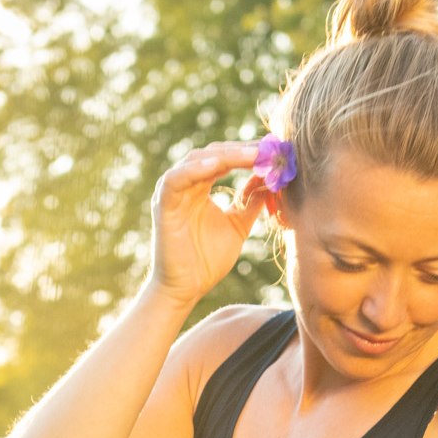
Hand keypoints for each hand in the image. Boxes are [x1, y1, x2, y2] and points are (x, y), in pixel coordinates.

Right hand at [147, 141, 271, 306]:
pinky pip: (175, 180)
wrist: (186, 289)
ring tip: (253, 154)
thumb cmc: (207, 261)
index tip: (274, 148)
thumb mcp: (238, 226)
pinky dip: (195, 169)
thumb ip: (250, 203)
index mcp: (200, 189)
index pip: (224, 159)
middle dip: (241, 149)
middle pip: (213, 154)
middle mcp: (185, 186)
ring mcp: (172, 194)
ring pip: (196, 160)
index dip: (248, 152)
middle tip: (268, 147)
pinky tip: (218, 165)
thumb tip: (269, 180)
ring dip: (225, 155)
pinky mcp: (162, 206)